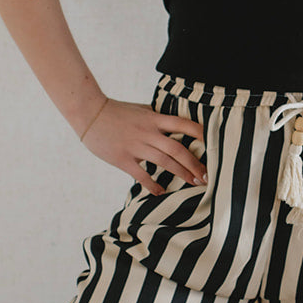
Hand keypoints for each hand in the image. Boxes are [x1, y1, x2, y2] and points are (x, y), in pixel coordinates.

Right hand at [81, 99, 206, 195]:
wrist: (89, 113)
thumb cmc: (116, 111)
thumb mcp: (141, 109)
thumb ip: (157, 116)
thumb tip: (174, 121)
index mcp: (154, 119)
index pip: (182, 124)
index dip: (199, 133)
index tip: (212, 143)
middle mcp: (148, 132)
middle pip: (177, 149)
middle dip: (194, 163)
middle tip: (207, 175)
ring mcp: (136, 146)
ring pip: (164, 162)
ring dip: (181, 174)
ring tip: (194, 183)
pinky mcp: (123, 158)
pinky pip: (141, 175)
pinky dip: (153, 185)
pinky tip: (161, 192)